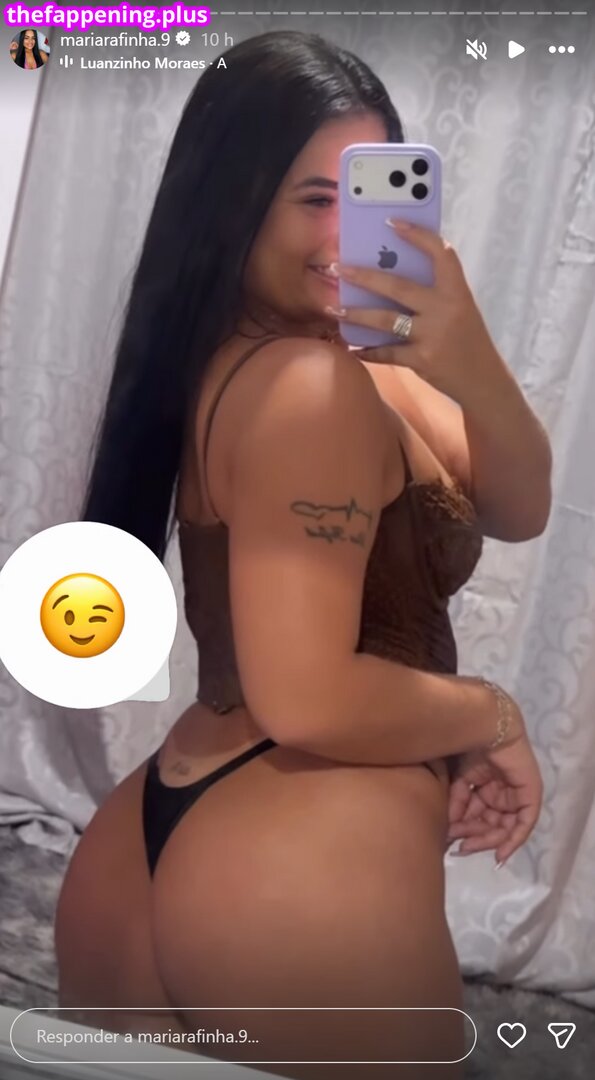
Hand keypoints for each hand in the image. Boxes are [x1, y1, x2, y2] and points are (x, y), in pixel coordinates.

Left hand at [329, 221, 498, 399]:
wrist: (483, 379)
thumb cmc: (467, 339)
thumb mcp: (460, 309)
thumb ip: (435, 293)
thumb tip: (391, 273)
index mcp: (458, 292)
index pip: (441, 254)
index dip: (418, 235)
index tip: (392, 222)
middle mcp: (445, 310)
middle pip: (398, 286)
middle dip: (364, 276)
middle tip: (337, 268)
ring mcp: (432, 336)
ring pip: (385, 319)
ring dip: (356, 313)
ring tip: (334, 308)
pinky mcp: (422, 360)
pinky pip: (387, 352)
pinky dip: (368, 351)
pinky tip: (353, 348)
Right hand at [444, 719, 543, 866]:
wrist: (484, 728)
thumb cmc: (468, 748)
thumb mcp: (459, 781)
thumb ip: (457, 805)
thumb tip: (448, 830)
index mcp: (488, 790)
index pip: (478, 817)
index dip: (465, 831)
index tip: (451, 843)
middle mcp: (503, 795)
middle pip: (491, 825)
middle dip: (475, 837)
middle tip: (461, 847)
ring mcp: (518, 796)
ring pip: (504, 828)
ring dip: (487, 840)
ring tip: (470, 845)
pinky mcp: (530, 796)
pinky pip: (524, 824)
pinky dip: (513, 840)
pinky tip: (500, 853)